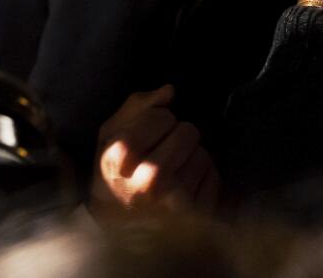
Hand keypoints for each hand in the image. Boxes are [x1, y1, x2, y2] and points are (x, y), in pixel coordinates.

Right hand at [89, 85, 219, 222]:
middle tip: (163, 152)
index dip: (156, 121)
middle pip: (187, 131)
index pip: (162, 116)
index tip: (147, 136)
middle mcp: (151, 179)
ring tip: (172, 171)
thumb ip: (135, 107)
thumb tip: (170, 91)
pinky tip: (184, 187)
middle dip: (177, 136)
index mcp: (122, 157)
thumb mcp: (108, 138)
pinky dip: (202, 178)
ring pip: (203, 153)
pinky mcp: (197, 216)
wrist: (117, 232)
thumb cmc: (113, 176)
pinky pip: (214, 176)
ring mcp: (177, 201)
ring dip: (190, 158)